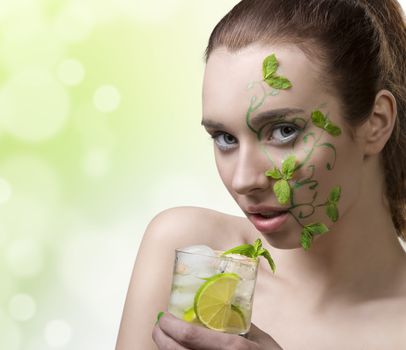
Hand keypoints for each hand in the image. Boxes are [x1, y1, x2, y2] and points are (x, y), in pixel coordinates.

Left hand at [152, 312, 282, 349]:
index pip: (190, 335)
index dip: (170, 325)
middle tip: (158, 325)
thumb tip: (220, 304)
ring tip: (164, 337)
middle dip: (160, 338)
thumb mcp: (261, 338)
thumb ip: (241, 322)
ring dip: (166, 349)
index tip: (163, 315)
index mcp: (233, 347)